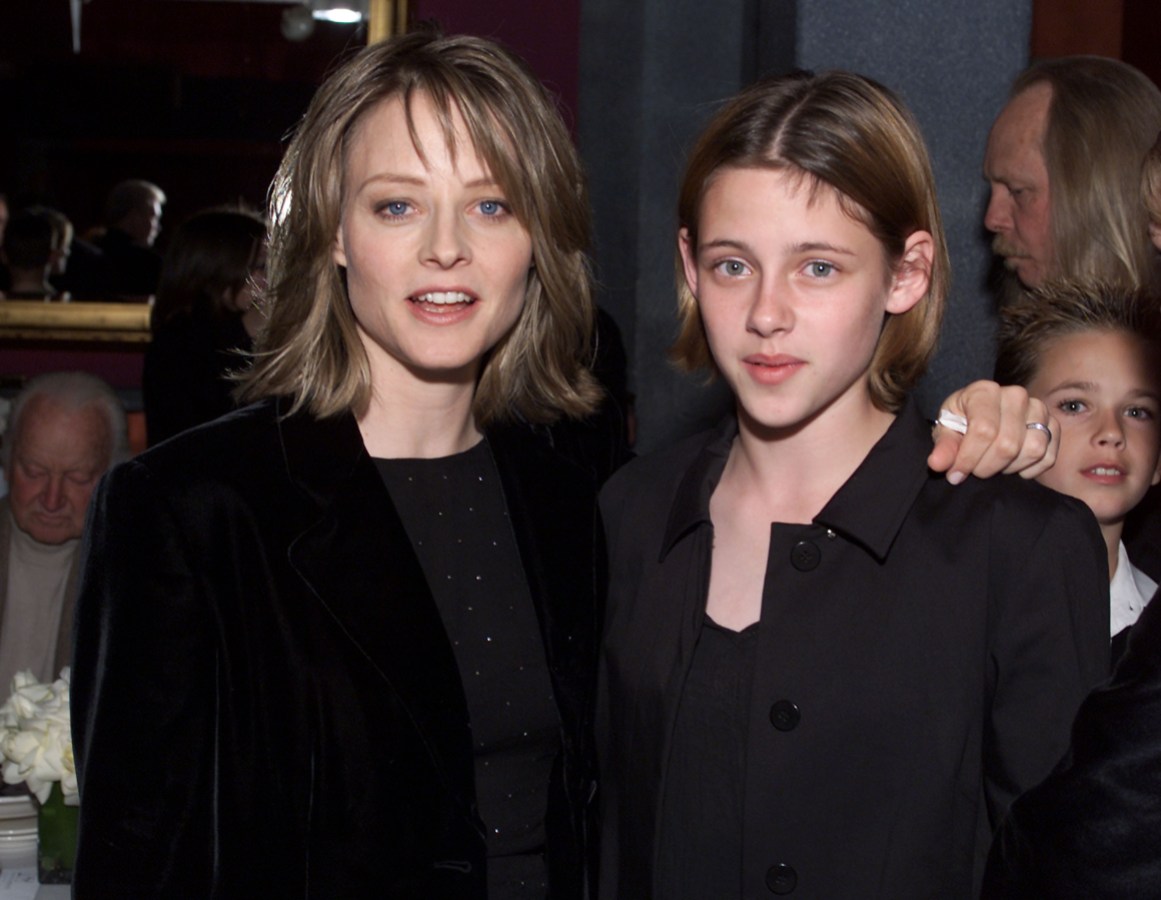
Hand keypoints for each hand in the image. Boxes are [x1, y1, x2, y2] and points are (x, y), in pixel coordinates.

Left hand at [927, 381, 1056, 483]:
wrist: (982, 418)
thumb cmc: (961, 422)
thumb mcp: (946, 431)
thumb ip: (944, 447)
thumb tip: (937, 464)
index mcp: (984, 391)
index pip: (983, 430)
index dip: (968, 458)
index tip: (956, 474)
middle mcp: (1015, 395)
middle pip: (1008, 444)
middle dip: (987, 466)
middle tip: (975, 470)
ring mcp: (1038, 409)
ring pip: (1033, 449)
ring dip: (1010, 467)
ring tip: (993, 465)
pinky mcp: (1053, 425)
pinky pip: (1049, 456)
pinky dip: (1031, 469)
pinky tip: (1013, 467)